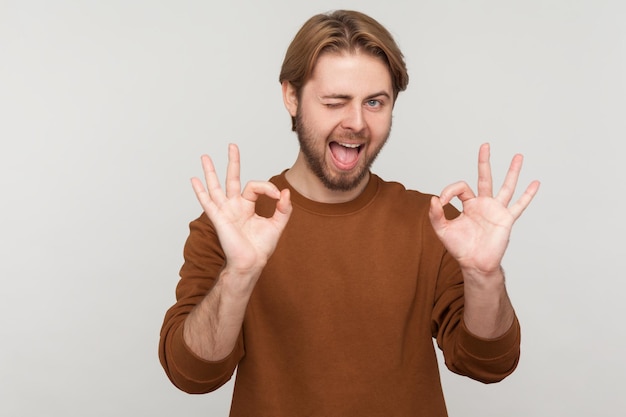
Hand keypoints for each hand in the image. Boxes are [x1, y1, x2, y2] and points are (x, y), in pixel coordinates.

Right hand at [191, 144, 291, 282]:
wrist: (251, 263)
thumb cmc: (261, 248)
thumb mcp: (278, 225)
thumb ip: (284, 208)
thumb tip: (285, 191)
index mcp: (247, 206)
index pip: (255, 187)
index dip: (268, 187)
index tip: (278, 195)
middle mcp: (234, 206)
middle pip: (232, 179)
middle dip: (232, 162)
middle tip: (232, 145)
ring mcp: (225, 211)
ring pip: (216, 187)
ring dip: (210, 172)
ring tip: (205, 157)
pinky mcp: (219, 218)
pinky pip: (207, 202)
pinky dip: (200, 191)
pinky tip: (194, 180)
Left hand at [428, 143, 539, 276]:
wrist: (474, 263)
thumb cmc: (460, 247)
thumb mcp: (442, 230)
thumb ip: (435, 215)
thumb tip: (434, 199)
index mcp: (468, 204)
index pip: (460, 188)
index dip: (449, 191)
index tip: (441, 202)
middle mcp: (483, 204)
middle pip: (484, 177)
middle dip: (484, 161)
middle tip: (485, 145)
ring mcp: (496, 210)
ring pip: (506, 186)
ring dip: (512, 171)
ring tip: (518, 156)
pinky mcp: (506, 219)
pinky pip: (519, 205)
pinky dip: (528, 195)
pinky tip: (535, 183)